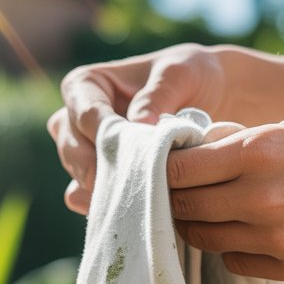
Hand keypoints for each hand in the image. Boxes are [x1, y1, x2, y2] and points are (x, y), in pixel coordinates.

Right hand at [48, 43, 228, 214]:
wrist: (211, 100)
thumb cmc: (190, 77)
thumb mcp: (180, 74)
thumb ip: (158, 94)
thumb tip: (138, 124)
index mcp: (87, 85)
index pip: (84, 113)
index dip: (104, 135)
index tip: (132, 150)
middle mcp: (75, 119)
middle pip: (73, 149)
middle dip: (103, 168)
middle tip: (138, 183)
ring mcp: (83, 153)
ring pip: (78, 177)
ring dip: (109, 188)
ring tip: (145, 194)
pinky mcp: (97, 180)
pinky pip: (85, 199)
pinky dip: (107, 206)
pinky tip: (133, 209)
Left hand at [167, 115, 283, 280]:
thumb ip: (235, 146)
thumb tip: (184, 159)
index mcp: (258, 151)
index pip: (178, 169)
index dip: (162, 169)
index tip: (160, 168)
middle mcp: (263, 198)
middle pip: (184, 208)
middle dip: (173, 200)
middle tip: (174, 194)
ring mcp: (279, 238)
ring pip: (205, 239)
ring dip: (200, 226)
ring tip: (209, 211)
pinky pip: (236, 262)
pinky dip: (233, 248)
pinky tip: (248, 230)